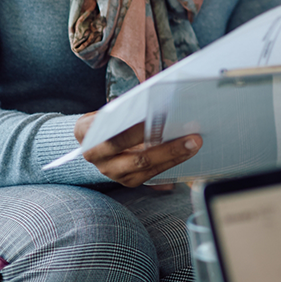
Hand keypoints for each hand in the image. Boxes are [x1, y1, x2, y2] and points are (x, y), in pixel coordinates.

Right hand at [74, 112, 201, 187]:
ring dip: (173, 154)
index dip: (134, 128)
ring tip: (194, 143)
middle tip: (191, 135)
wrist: (97, 140)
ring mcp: (111, 171)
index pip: (110, 128)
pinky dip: (171, 161)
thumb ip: (129, 108)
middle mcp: (94, 154)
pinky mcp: (127, 180)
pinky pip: (151, 174)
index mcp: (85, 130)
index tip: (158, 119)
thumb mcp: (111, 109)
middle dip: (164, 145)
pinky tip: (188, 151)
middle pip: (132, 152)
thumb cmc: (111, 118)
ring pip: (144, 166)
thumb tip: (162, 101)